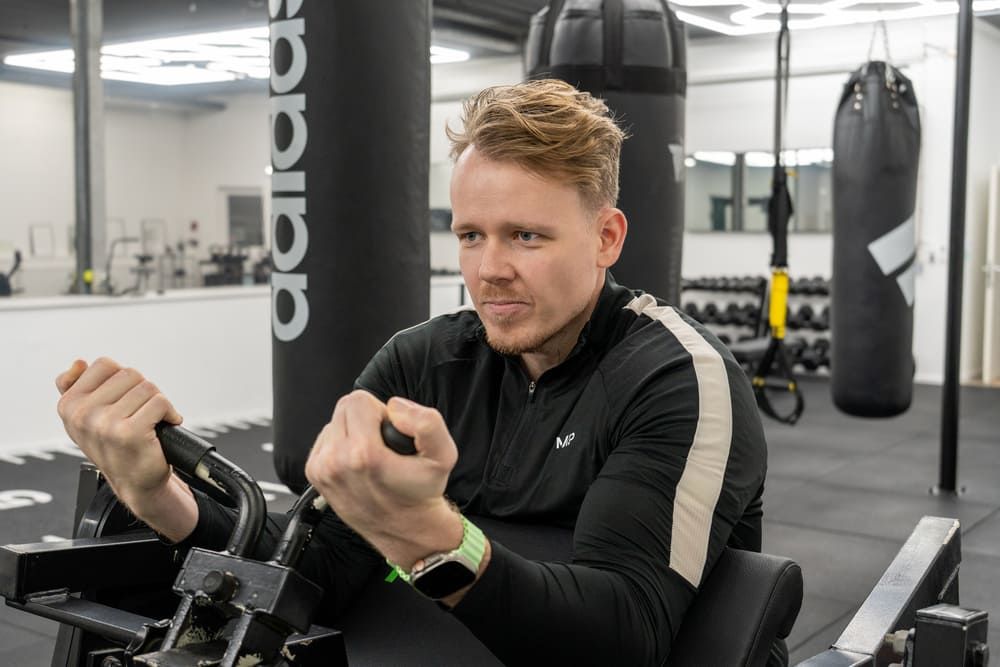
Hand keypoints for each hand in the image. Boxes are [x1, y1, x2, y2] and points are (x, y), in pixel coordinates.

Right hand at [56, 357, 183, 507]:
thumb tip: (78, 363)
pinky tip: (164, 425)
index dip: (123, 380)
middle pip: (129, 373)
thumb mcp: (86, 418)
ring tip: (150, 421)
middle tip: (139, 414)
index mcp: (69, 405)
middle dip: (142, 391)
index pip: (105, 365)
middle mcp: (82, 415)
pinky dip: (170, 413)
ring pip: (147, 387)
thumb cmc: (115, 447)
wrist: (135, 481)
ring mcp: (105, 424)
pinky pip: (160, 403)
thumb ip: (76, 387)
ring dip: (157, 403)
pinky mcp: (130, 433)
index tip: (124, 401)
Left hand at [305, 390, 461, 567]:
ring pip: (334, 423)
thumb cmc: (421, 493)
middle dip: (366, 418)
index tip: (391, 433)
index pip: (359, 400)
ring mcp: (322, 470)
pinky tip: (359, 464)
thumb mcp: (443, 455)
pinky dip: (342, 445)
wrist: (406, 529)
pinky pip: (325, 440)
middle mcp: (336, 462)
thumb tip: (395, 406)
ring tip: (372, 456)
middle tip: (384, 444)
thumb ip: (427, 422)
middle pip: (344, 408)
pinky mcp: (315, 475)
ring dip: (354, 432)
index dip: (381, 411)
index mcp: (363, 454)